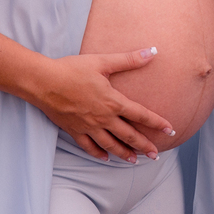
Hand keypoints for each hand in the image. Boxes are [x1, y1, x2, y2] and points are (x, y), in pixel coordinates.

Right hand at [32, 47, 174, 162]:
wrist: (43, 82)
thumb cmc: (72, 69)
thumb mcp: (103, 61)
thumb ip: (129, 59)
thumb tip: (153, 52)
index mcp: (113, 102)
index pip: (141, 115)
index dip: (157, 123)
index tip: (170, 131)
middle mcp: (103, 118)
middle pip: (128, 135)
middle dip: (144, 146)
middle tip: (155, 156)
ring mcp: (88, 127)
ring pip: (110, 145)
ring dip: (124, 154)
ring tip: (134, 161)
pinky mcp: (74, 130)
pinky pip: (89, 146)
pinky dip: (98, 153)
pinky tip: (105, 157)